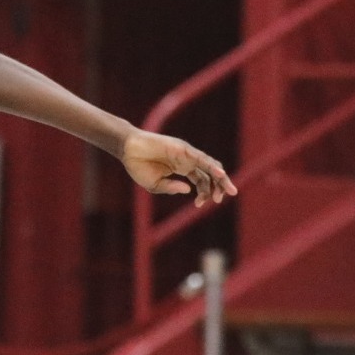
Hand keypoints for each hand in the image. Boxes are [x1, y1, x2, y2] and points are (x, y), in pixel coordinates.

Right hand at [119, 130, 236, 207]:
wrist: (127, 150)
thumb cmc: (138, 166)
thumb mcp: (154, 185)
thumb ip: (170, 188)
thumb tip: (188, 190)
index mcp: (183, 169)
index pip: (202, 181)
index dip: (204, 193)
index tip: (199, 205)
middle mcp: (188, 161)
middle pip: (210, 174)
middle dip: (219, 186)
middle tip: (221, 199)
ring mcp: (187, 154)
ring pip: (210, 165)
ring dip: (220, 178)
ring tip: (228, 190)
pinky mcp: (182, 149)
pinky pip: (200, 158)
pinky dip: (211, 166)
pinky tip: (219, 174)